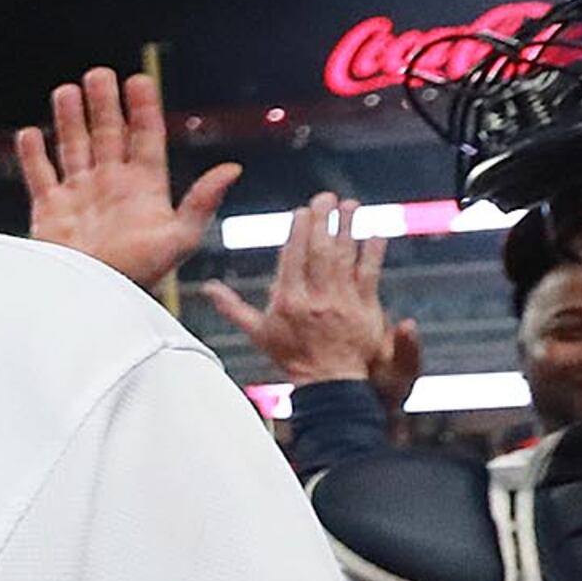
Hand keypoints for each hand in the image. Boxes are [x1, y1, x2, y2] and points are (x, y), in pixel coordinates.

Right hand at [17, 65, 239, 288]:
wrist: (90, 302)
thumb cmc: (138, 275)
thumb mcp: (179, 239)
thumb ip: (202, 203)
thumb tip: (232, 169)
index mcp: (144, 188)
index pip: (145, 138)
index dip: (142, 109)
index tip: (138, 80)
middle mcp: (111, 186)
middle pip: (108, 135)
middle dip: (103, 104)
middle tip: (98, 74)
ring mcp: (79, 197)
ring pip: (73, 147)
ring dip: (70, 119)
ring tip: (66, 91)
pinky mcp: (49, 211)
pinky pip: (39, 176)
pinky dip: (32, 156)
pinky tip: (29, 134)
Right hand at [201, 193, 419, 396]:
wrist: (328, 382)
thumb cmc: (292, 357)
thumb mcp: (257, 333)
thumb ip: (232, 307)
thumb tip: (207, 289)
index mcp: (286, 301)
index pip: (292, 257)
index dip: (298, 231)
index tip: (302, 211)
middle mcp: (313, 298)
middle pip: (318, 250)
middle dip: (323, 220)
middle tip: (326, 197)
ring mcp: (341, 301)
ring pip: (344, 256)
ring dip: (348, 227)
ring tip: (350, 205)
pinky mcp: (364, 307)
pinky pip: (369, 272)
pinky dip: (372, 251)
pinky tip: (374, 231)